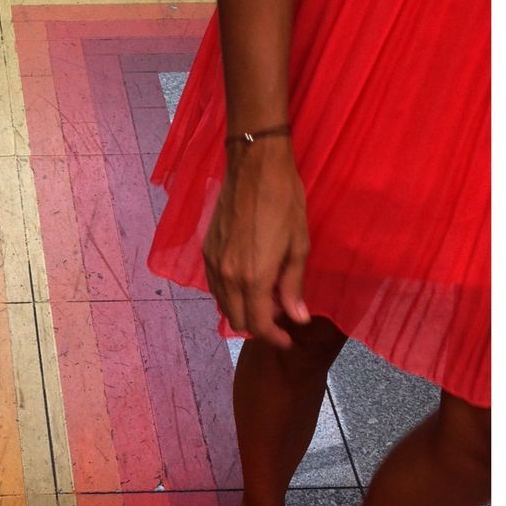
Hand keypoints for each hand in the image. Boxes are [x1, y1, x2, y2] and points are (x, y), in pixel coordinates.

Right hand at [202, 136, 310, 347]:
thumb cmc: (284, 200)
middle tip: (280, 315)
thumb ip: (293, 286)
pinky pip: (216, 287)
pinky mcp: (207, 252)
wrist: (254, 165)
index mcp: (253, 278)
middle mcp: (228, 277)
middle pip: (238, 321)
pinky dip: (231, 294)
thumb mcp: (298, 245)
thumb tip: (297, 318)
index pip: (259, 325)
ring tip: (266, 297)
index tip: (287, 339)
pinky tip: (248, 281)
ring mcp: (214, 265)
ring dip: (243, 310)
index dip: (274, 338)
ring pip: (224, 306)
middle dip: (259, 325)